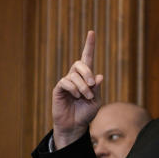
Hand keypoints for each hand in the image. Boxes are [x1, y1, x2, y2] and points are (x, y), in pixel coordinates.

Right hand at [52, 31, 104, 148]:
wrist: (75, 125)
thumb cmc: (86, 113)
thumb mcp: (96, 101)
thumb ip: (97, 89)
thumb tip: (99, 76)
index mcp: (87, 78)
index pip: (88, 58)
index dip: (89, 46)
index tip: (92, 32)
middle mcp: (76, 77)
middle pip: (80, 63)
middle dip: (87, 72)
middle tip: (92, 85)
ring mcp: (67, 82)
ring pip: (74, 75)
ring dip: (83, 86)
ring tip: (85, 97)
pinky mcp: (59, 88)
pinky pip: (66, 82)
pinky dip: (74, 89)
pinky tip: (76, 97)